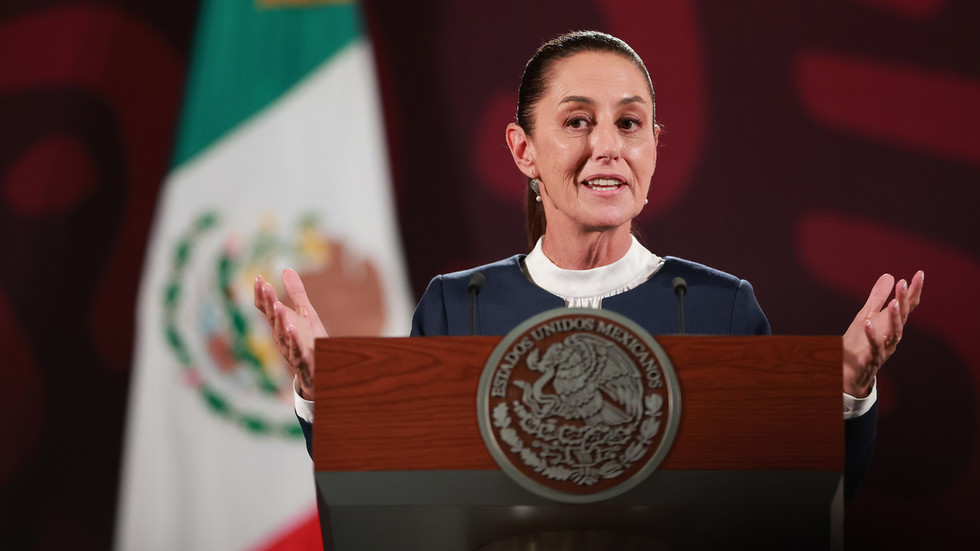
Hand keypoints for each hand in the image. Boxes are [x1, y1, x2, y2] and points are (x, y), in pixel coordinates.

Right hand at [253, 269, 327, 399]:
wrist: (320, 368)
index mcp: (281, 324)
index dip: (262, 294)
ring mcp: (291, 348)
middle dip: (269, 302)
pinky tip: (292, 329)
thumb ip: (296, 293)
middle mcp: (282, 336)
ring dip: (279, 320)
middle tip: (265, 286)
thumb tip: (286, 269)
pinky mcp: (304, 359)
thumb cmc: (309, 339)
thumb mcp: (305, 313)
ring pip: (282, 334)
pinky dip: (294, 340)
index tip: (259, 278)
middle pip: (272, 318)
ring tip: (278, 306)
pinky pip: (297, 350)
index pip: (267, 308)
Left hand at [843, 270, 923, 396]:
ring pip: (894, 334)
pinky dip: (872, 337)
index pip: (906, 306)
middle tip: (903, 283)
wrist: (847, 372)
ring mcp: (883, 349)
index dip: (913, 290)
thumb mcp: (866, 316)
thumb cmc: (859, 343)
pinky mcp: (870, 360)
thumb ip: (877, 298)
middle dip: (903, 300)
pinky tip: (867, 324)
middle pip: (902, 318)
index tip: (919, 273)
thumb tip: (890, 275)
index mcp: (891, 325)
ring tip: (893, 303)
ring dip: (894, 319)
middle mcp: (891, 337)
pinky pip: (874, 349)